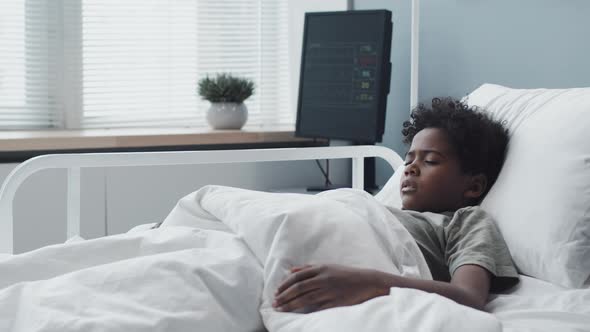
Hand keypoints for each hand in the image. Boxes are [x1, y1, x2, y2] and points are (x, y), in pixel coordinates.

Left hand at [273, 264, 389, 312]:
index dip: (284, 285)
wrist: (367, 282)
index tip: (276, 292)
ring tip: (280, 309)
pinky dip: (307, 311)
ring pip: (305, 299)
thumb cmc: (346, 274)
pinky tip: (298, 315)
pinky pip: (318, 308)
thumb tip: (291, 270)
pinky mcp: (335, 302)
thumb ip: (309, 268)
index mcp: (321, 269)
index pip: (297, 277)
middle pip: (298, 288)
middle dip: (284, 296)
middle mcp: (323, 279)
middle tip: (274, 303)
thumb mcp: (327, 266)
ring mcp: (329, 291)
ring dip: (291, 304)